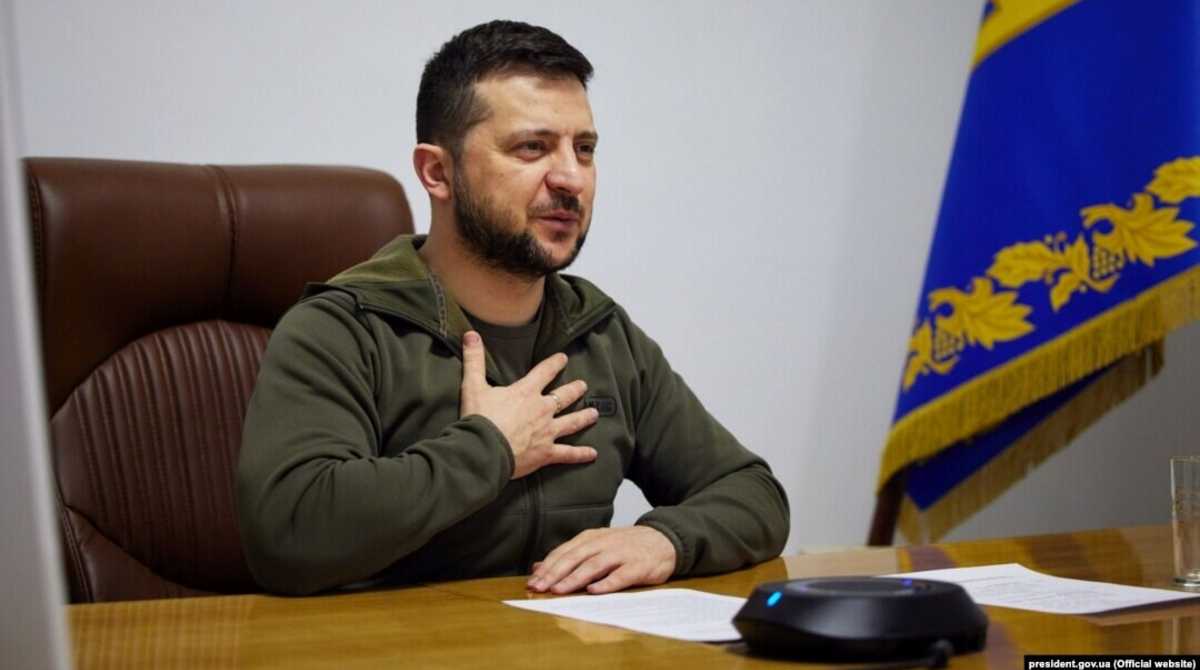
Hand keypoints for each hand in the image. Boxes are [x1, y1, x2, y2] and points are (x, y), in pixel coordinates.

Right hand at [460, 331, 598, 478]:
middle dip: (574, 389)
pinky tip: (592, 454)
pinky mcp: (546, 453)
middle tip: (583, 385)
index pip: (545, 372)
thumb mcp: (472, 386)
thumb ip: (474, 360)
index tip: (563, 358)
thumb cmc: (479, 418)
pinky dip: (580, 454)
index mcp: (526, 392)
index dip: (555, 363)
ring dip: (583, 417)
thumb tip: (471, 334)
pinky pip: (568, 453)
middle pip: (563, 396)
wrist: (483, 450)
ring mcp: (547, 432)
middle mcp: (542, 410)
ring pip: (571, 422)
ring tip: (594, 413)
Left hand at [526, 526, 676, 594]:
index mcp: (591, 538)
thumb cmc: (626, 546)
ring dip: (575, 578)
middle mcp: (603, 543)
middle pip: (575, 558)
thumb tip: (538, 566)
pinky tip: (594, 592)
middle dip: (555, 573)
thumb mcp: (596, 546)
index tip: (532, 582)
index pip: (564, 552)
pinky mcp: (638, 565)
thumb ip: (569, 556)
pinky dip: (607, 583)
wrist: (664, 540)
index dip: (547, 567)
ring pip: (594, 565)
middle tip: (539, 588)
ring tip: (559, 590)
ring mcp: (621, 553)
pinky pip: (620, 575)